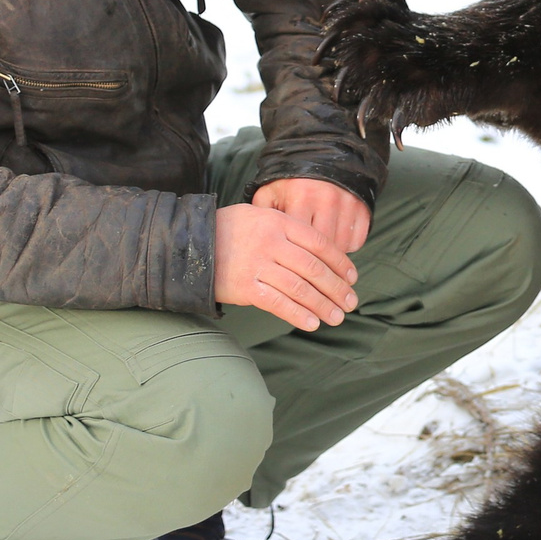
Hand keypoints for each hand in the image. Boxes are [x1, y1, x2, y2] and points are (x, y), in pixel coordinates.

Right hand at [214, 202, 359, 330]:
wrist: (188, 244)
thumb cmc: (229, 230)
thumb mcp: (259, 216)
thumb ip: (288, 230)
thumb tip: (321, 254)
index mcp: (279, 222)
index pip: (320, 243)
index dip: (340, 262)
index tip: (353, 278)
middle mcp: (271, 242)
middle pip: (314, 268)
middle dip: (337, 288)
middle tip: (351, 302)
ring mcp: (258, 265)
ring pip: (300, 288)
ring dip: (323, 305)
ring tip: (337, 317)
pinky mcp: (246, 287)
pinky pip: (278, 303)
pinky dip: (298, 314)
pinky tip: (313, 323)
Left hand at [252, 176, 371, 253]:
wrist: (323, 157)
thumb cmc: (291, 181)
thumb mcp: (269, 193)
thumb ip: (261, 217)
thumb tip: (257, 245)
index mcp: (301, 196)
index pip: (298, 240)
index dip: (292, 252)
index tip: (286, 259)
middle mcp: (327, 199)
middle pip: (321, 247)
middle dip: (313, 256)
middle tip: (304, 259)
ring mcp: (348, 203)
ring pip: (341, 247)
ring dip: (330, 253)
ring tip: (318, 248)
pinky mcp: (364, 208)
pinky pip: (357, 241)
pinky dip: (347, 245)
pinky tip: (334, 239)